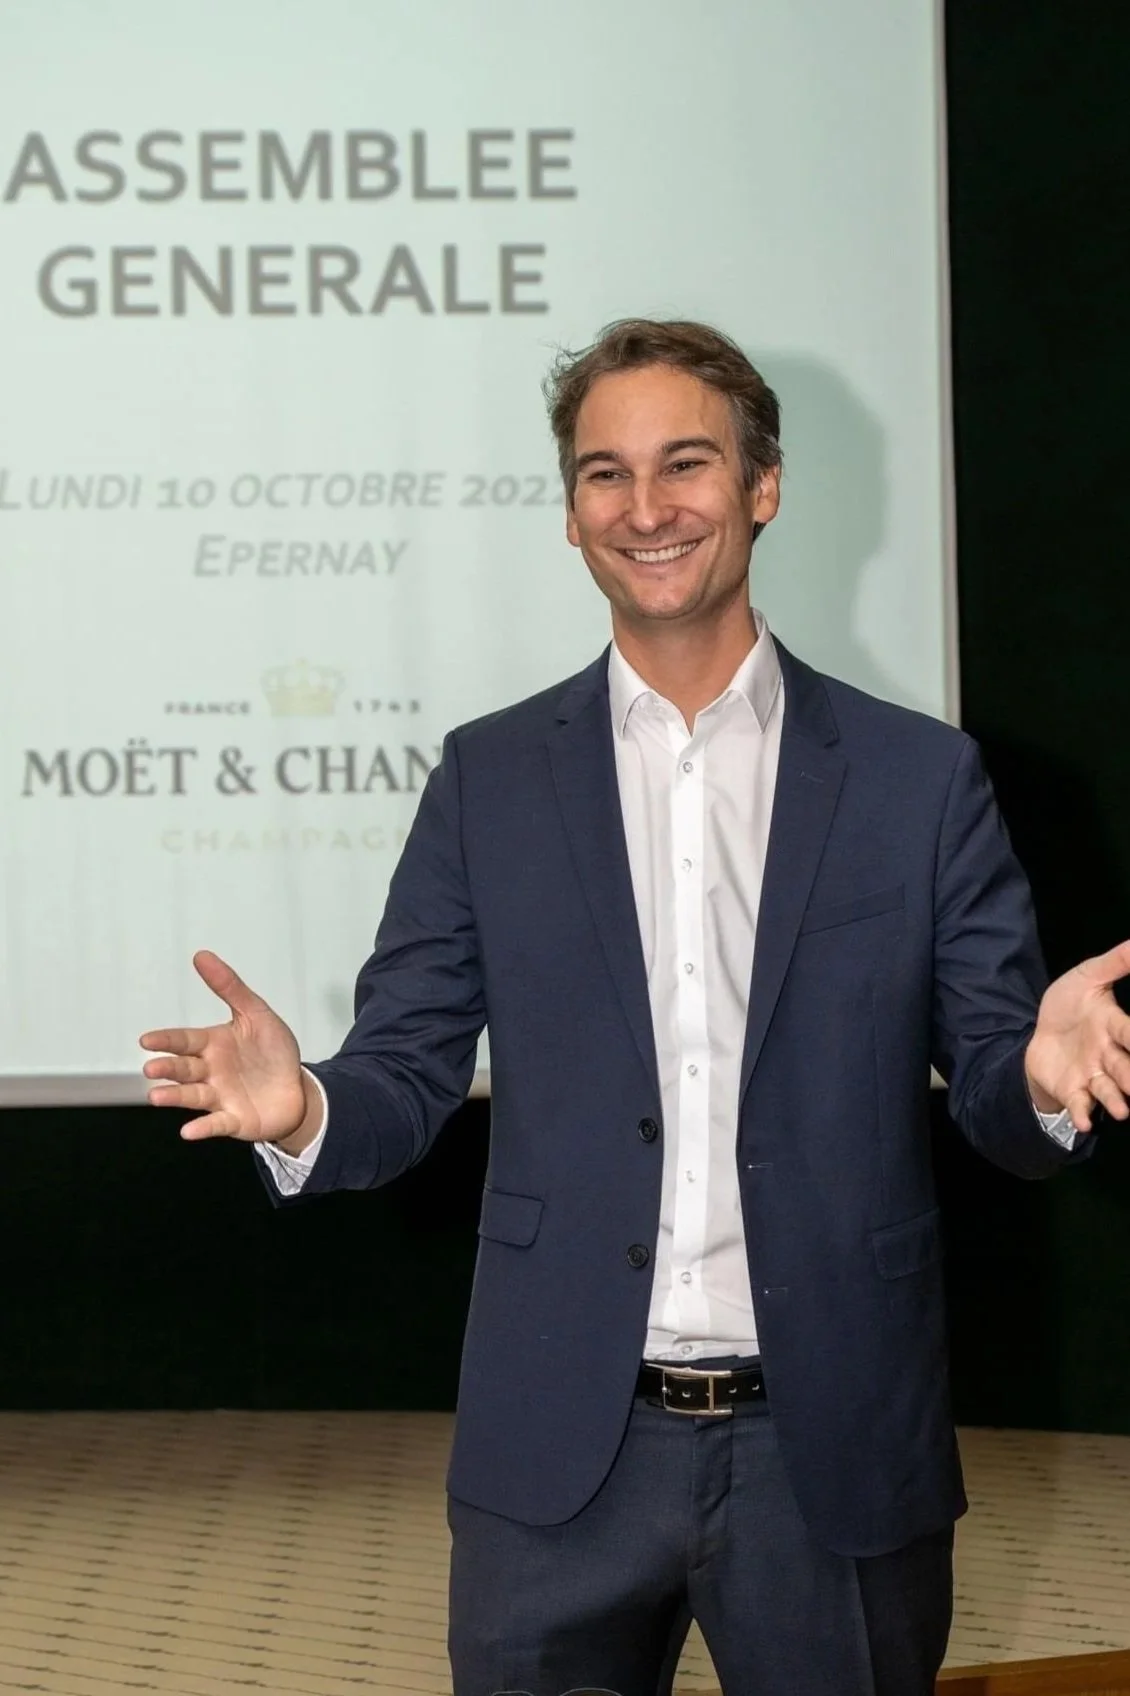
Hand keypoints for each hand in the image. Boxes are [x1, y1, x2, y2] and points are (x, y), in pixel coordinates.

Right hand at [140, 950, 314, 1144]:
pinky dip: (203, 1128)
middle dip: (167, 1069)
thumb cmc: (272, 1052)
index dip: (166, 1040)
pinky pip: (216, 1124)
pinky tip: (189, 1131)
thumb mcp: (256, 1014)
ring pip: (193, 1097)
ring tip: (156, 1096)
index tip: (146, 1040)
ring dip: (174, 1097)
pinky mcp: (234, 1120)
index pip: (184, 1041)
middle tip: (151, 1069)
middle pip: (184, 1069)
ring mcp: (220, 1097)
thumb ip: (230, 987)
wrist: (298, 1089)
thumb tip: (201, 955)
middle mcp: (210, 1072)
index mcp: (213, 1045)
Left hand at [1025, 940, 1129, 1131]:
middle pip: (1126, 1066)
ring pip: (1109, 1089)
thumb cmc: (1072, 1006)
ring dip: (1117, 1100)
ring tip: (1124, 1111)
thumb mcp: (1089, 977)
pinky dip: (1083, 1114)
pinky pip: (1080, 1104)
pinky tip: (1084, 1123)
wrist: (1042, 1033)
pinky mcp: (1072, 1089)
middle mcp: (1108, 1053)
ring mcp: (1091, 1074)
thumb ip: (1115, 963)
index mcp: (1114, 1025)